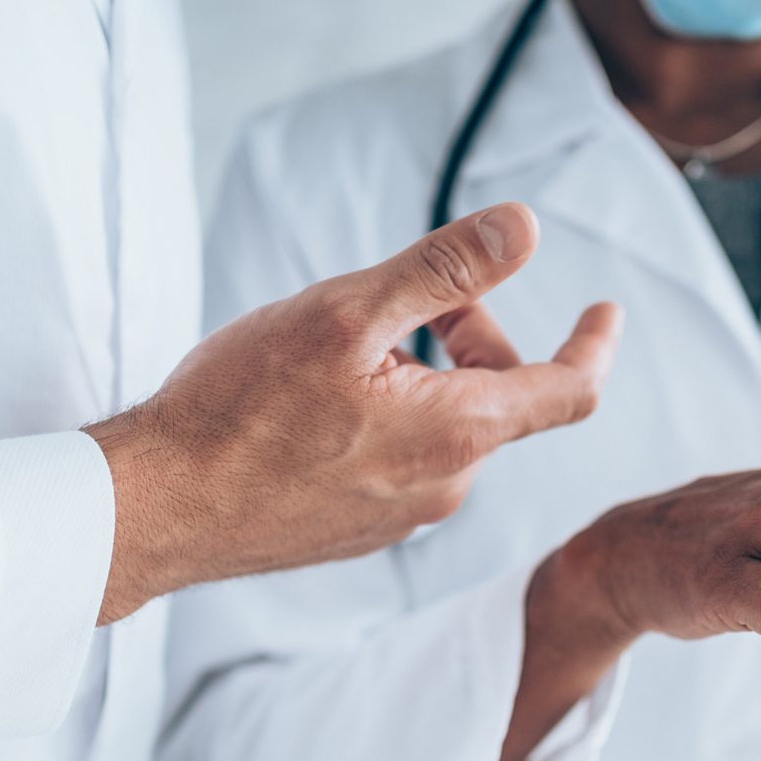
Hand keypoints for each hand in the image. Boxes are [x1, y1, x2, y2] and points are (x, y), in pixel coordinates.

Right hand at [86, 202, 622, 622]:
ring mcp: (400, 517)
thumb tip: (525, 228)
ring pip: (444, 430)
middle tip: (412, 299)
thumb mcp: (347, 312)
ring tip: (342, 350)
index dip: (593, 344)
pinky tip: (313, 405)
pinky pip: (400, 463)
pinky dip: (386, 418)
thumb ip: (444, 269)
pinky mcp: (357, 532)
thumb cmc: (240, 407)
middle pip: (498, 400)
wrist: (156, 510)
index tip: (604, 310)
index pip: (568, 391)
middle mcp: (444, 487)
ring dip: (422, 377)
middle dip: (473, 337)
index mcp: (458, 433)